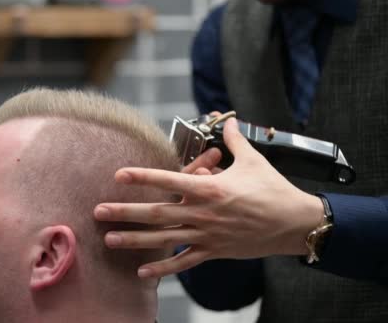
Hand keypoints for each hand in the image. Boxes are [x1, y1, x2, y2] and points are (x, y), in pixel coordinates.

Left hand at [94, 118, 324, 277]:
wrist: (295, 223)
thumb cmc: (274, 189)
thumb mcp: (253, 161)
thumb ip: (234, 141)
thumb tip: (229, 120)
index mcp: (210, 188)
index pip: (169, 179)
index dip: (143, 176)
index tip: (119, 175)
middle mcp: (203, 212)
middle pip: (156, 212)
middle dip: (125, 212)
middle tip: (98, 211)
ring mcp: (206, 234)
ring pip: (164, 238)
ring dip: (135, 240)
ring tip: (110, 240)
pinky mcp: (214, 251)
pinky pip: (184, 262)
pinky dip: (163, 269)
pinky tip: (141, 272)